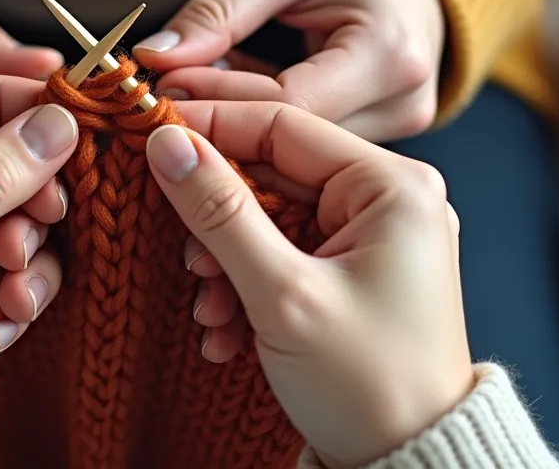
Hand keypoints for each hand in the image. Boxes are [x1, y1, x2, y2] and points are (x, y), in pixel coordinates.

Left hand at [134, 0, 443, 141]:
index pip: (289, 105)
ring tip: (188, 97)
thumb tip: (158, 55)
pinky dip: (261, 127)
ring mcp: (397, 130)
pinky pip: (306, 148)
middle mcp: (403, 104)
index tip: (160, 89)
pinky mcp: (383, 140)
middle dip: (219, 119)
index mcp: (389, 55)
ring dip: (235, 126)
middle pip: (291, 140)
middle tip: (159, 99)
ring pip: (294, 153)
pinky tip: (226, 106)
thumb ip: (218, 12)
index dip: (217, 103)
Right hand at [144, 102, 472, 466]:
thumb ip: (220, 210)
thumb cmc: (368, 386)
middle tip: (178, 246)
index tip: (149, 132)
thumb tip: (167, 143)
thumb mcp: (282, 293)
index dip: (210, 127)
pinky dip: (247, 284)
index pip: (284, 125)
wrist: (409, 467)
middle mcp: (390, 200)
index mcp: (394, 187)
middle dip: (217, 216)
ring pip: (271, 218)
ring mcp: (373, 238)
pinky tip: (224, 329)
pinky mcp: (355, 274)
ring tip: (208, 307)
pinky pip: (285, 253)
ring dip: (225, 261)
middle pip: (274, 172)